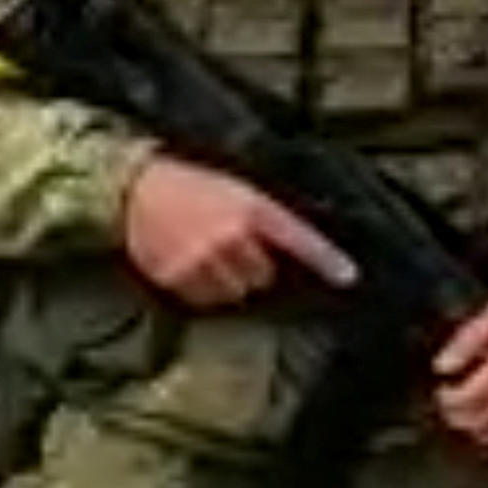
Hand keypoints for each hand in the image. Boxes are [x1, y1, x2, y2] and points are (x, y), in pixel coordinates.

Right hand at [117, 155, 354, 308]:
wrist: (139, 190)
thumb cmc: (195, 187)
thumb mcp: (239, 191)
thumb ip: (264, 219)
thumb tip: (291, 248)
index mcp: (252, 209)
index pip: (299, 239)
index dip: (326, 260)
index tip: (349, 277)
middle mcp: (231, 236)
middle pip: (264, 276)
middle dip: (256, 267)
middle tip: (236, 248)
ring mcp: (203, 260)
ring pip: (235, 293)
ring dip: (230, 282)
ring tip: (212, 256)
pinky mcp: (176, 278)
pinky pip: (205, 301)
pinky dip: (204, 290)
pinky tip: (192, 265)